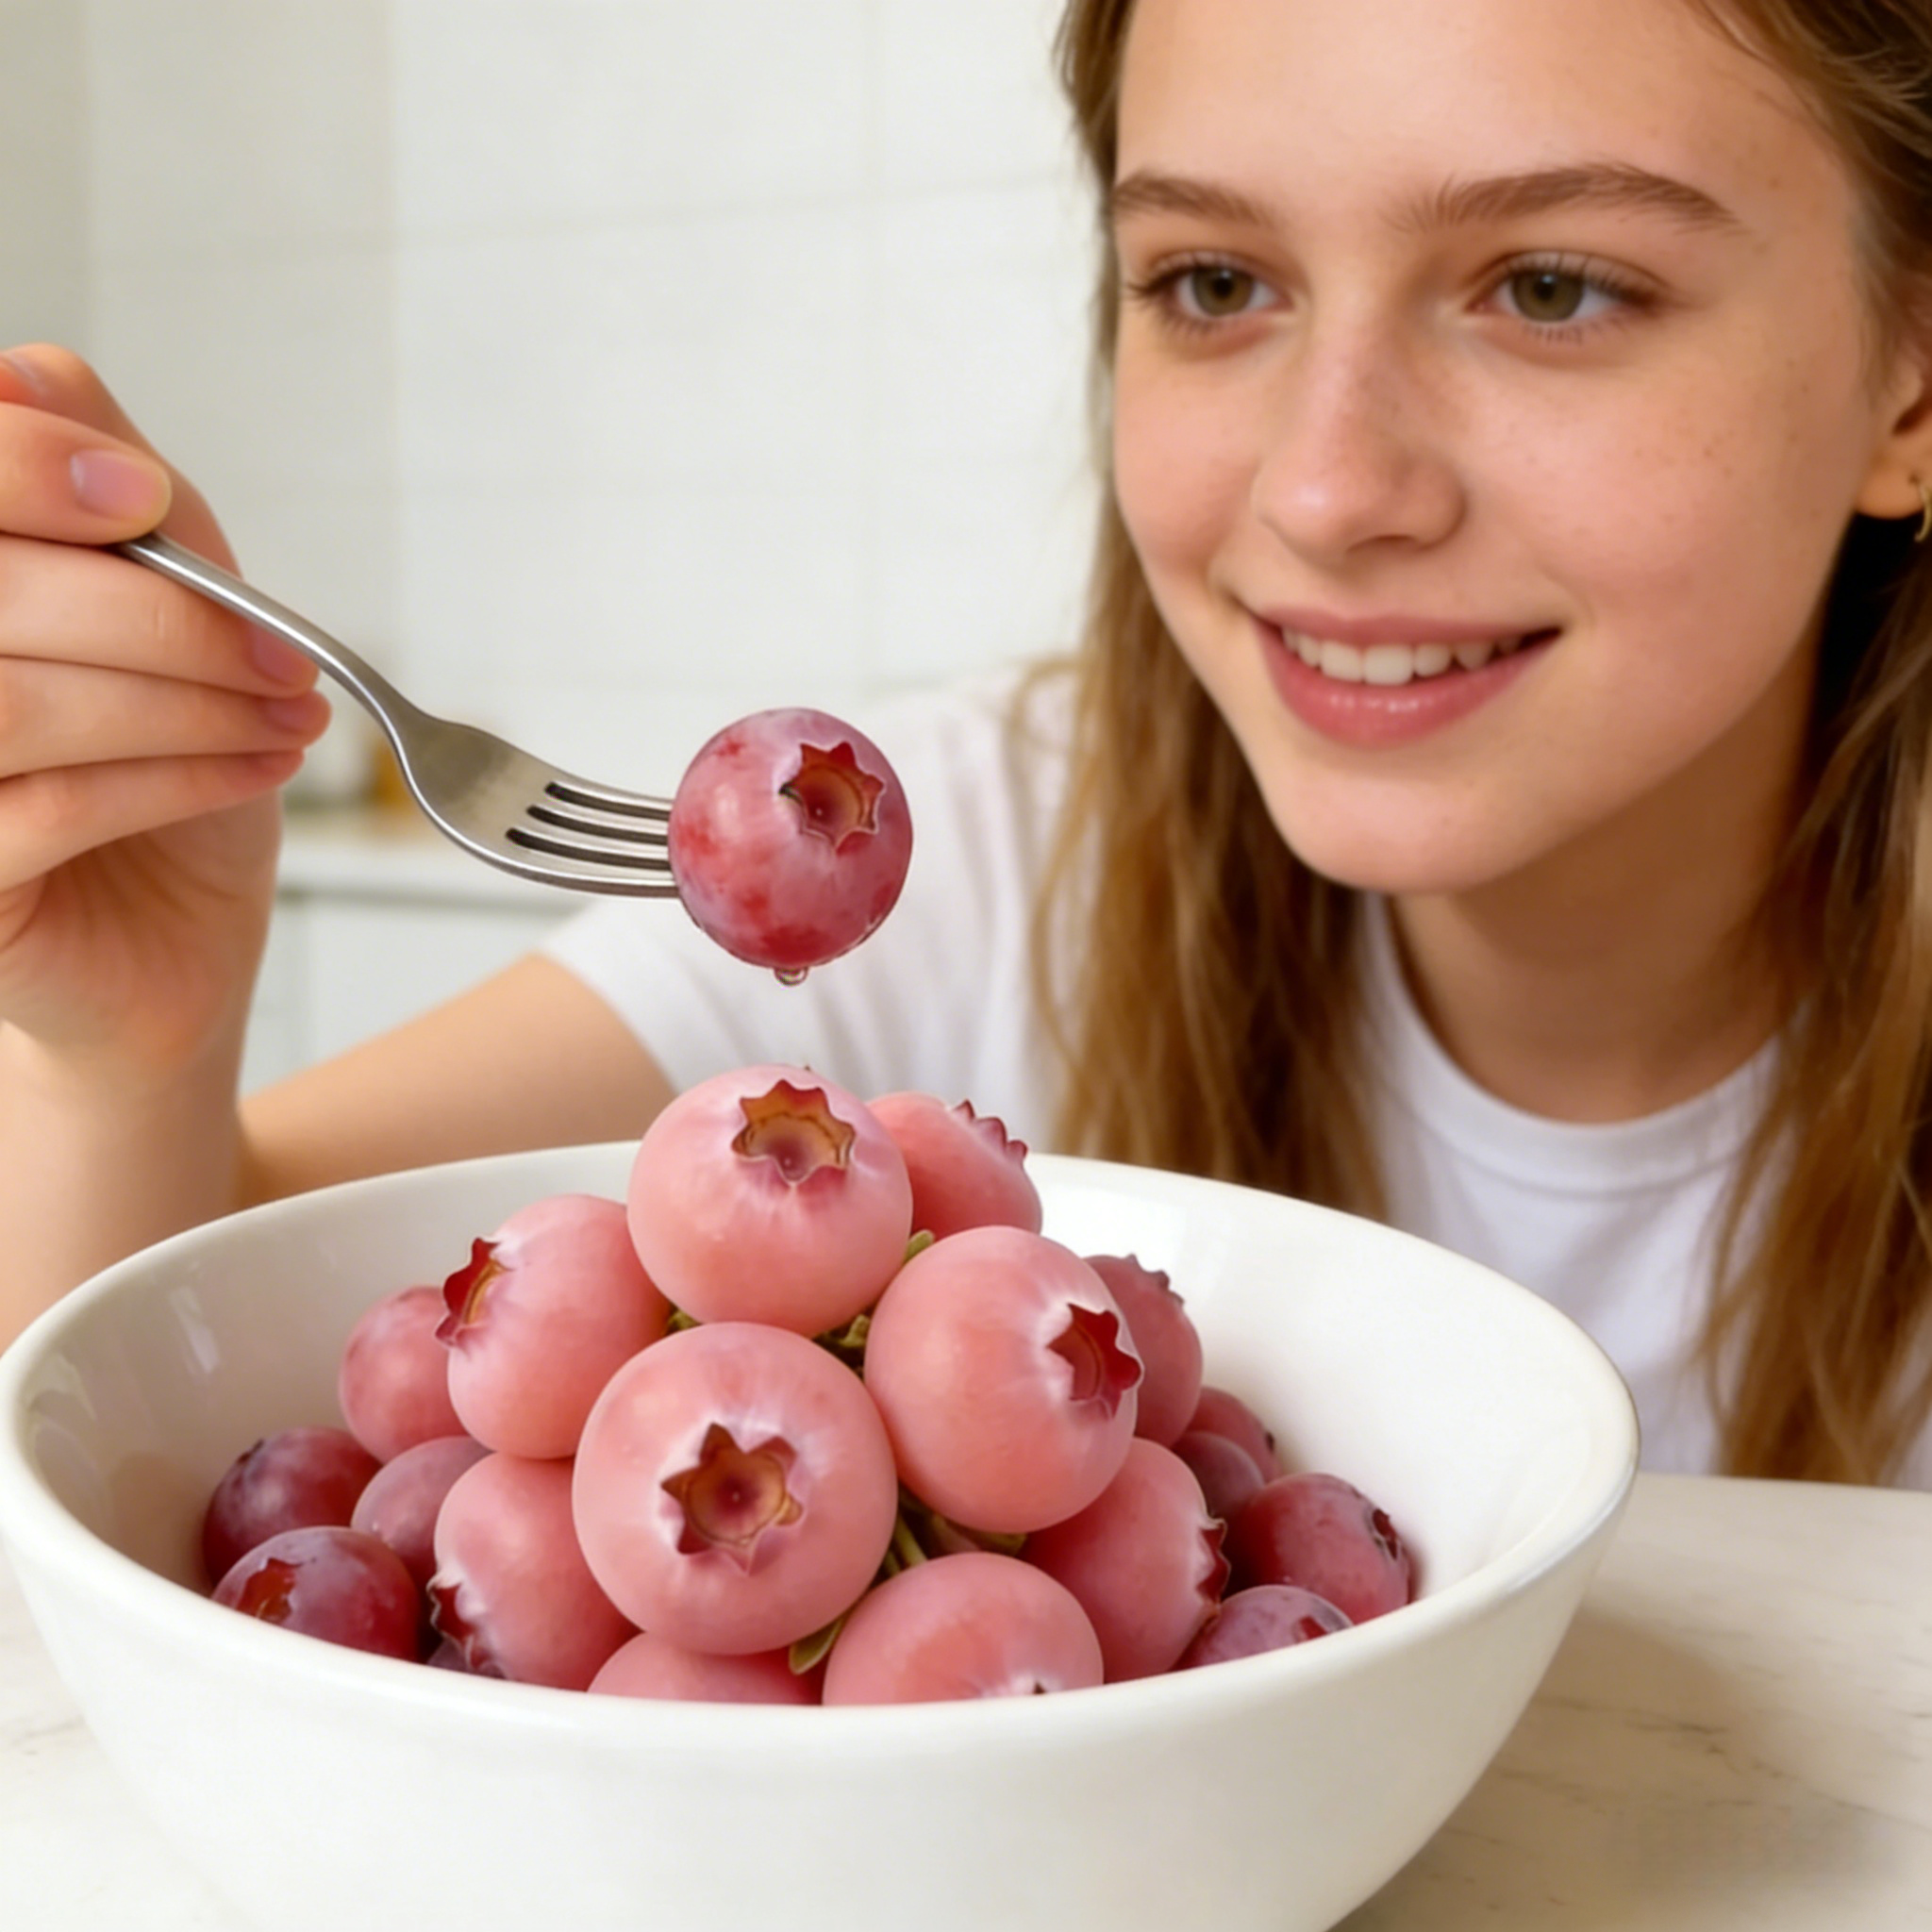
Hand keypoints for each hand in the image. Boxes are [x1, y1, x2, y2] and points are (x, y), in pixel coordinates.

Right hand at [0, 345, 331, 1079]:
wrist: (172, 932)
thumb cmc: (165, 754)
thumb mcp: (171, 603)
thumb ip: (116, 493)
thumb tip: (32, 376)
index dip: (24, 466)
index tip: (145, 501)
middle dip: (161, 617)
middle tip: (282, 656)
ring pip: (19, 702)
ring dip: (185, 704)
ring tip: (285, 717)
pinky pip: (53, 805)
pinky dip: (181, 778)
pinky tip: (257, 770)